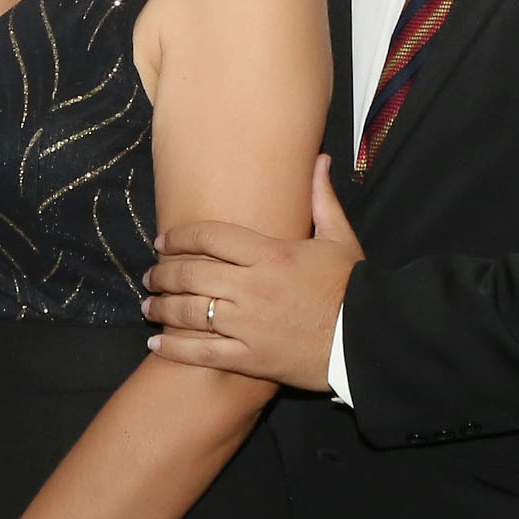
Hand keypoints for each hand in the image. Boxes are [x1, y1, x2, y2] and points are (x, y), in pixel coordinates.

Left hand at [142, 155, 363, 388]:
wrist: (370, 340)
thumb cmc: (355, 287)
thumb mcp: (341, 238)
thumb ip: (321, 199)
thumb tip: (319, 160)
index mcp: (271, 253)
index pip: (210, 236)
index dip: (180, 237)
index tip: (163, 242)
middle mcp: (252, 286)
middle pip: (191, 273)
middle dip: (163, 274)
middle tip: (150, 276)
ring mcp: (248, 324)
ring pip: (190, 312)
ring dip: (161, 308)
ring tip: (148, 306)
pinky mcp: (250, 359)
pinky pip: (202, 352)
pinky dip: (174, 348)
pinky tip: (157, 343)